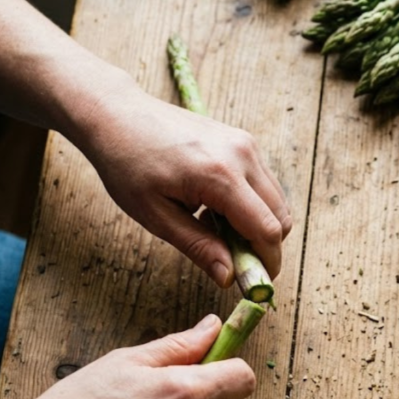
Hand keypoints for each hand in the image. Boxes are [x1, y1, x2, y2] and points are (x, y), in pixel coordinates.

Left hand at [78, 81, 290, 286]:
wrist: (117, 114)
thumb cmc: (127, 163)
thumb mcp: (156, 216)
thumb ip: (198, 247)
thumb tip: (229, 278)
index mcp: (220, 175)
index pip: (267, 230)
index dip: (267, 263)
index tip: (254, 284)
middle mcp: (242, 155)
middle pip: (281, 217)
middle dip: (264, 247)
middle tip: (230, 259)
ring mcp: (246, 144)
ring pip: (277, 202)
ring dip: (257, 225)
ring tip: (214, 229)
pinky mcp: (243, 141)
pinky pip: (264, 184)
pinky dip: (251, 206)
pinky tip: (215, 208)